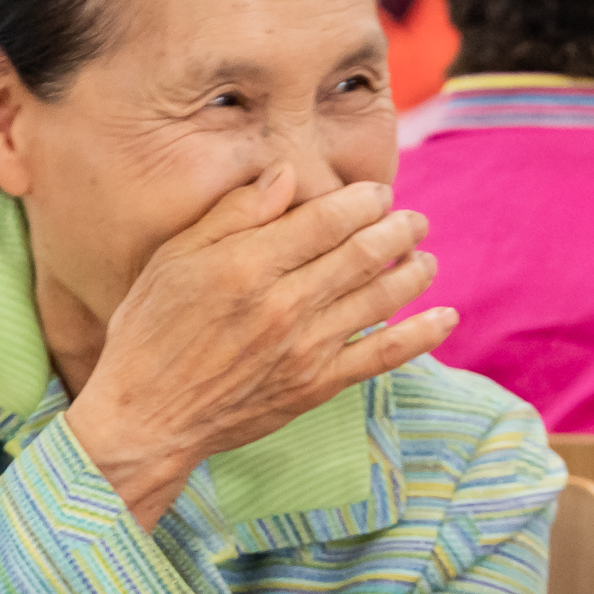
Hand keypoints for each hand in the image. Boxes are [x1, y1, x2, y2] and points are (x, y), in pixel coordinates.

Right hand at [65, 167, 453, 527]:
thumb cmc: (151, 331)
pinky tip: (445, 317)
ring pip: (380, 298)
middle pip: (363, 253)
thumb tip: (287, 176)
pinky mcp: (317, 385)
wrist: (147, 417)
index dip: (362, 201)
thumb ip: (234, 214)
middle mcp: (285, 303)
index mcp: (248, 265)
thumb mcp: (175, 259)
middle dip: (399, 229)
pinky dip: (421, 335)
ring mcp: (307, 348)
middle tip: (415, 219)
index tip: (378, 193)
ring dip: (414, 272)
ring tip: (426, 256)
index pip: (326, 219)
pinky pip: (382, 356)